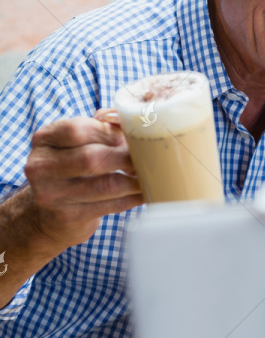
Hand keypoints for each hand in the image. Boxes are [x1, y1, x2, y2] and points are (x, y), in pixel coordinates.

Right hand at [23, 108, 143, 251]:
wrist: (50, 211)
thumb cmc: (73, 165)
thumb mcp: (77, 142)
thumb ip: (101, 126)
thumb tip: (132, 120)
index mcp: (44, 139)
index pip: (78, 129)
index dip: (110, 132)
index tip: (130, 136)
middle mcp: (41, 166)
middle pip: (91, 158)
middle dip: (126, 157)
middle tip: (147, 158)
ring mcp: (52, 195)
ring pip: (106, 185)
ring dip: (135, 181)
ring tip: (151, 175)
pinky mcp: (68, 217)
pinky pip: (111, 206)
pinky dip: (133, 198)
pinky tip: (144, 193)